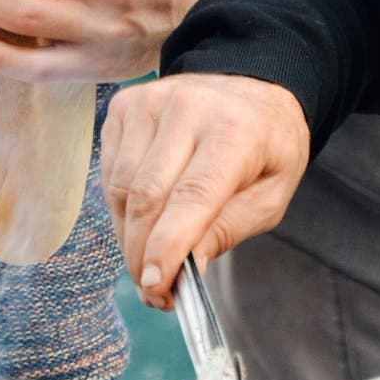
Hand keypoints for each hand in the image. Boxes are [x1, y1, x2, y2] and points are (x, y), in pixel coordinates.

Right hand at [100, 74, 309, 308]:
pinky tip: (143, 219)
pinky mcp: (125, 105)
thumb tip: (186, 268)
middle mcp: (188, 108)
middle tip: (154, 290)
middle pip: (147, 197)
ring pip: (121, 188)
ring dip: (129, 236)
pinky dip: (121, 207)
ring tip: (150, 259)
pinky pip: (109, 172)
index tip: (156, 286)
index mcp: (235, 131)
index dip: (167, 246)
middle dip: (143, 254)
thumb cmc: (267, 146)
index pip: (191, 196)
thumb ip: (227, 230)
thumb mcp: (271, 195)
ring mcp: (150, 102)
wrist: (254, 88)